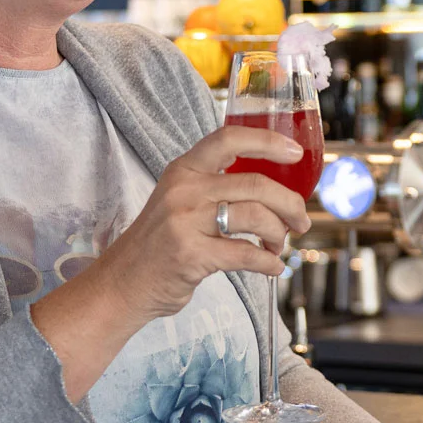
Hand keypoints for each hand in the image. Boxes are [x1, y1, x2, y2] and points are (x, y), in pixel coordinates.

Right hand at [89, 125, 313, 322]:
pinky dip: (269, 263)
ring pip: (257, 216)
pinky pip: (247, 254)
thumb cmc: (159, 244)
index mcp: (184, 170)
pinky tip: (272, 267)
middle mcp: (184, 189)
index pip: (230, 139)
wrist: (122, 284)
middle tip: (300, 220)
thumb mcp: (179, 201)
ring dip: (279, 234)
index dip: (268, 141)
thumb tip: (275, 190)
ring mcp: (186, 222)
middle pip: (256, 184)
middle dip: (290, 204)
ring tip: (278, 246)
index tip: (295, 153)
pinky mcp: (191, 254)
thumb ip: (215, 187)